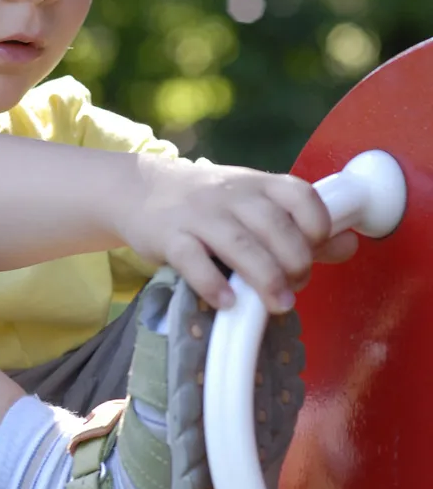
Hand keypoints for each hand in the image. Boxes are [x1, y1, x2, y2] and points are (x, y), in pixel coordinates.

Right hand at [117, 157, 357, 313]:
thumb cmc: (209, 203)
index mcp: (257, 184)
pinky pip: (191, 260)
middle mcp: (230, 194)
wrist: (140, 189)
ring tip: (278, 305)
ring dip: (264, 277)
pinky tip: (227, 302)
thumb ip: (300, 226)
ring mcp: (197, 214)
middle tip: (295, 287)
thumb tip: (349, 245)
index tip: (316, 248)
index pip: (299, 195)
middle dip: (293, 261)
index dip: (317, 224)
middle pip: (272, 225)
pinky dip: (212, 283)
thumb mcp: (254, 204)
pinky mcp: (168, 236)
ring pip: (237, 243)